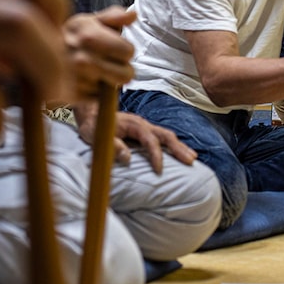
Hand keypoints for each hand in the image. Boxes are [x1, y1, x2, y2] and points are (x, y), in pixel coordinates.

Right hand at [65, 6, 136, 98]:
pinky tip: (85, 80)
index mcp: (90, 37)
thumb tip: (133, 15)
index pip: (129, 52)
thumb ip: (114, 16)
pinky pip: (98, 97)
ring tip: (94, 69)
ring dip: (107, 80)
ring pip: (113, 88)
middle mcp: (83, 60)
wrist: (38, 54)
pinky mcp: (73, 96)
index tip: (115, 47)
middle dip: (122, 68)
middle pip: (126, 75)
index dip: (125, 49)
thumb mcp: (90, 20)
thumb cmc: (72, 36)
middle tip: (109, 62)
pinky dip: (94, 91)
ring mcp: (77, 80)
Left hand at [76, 108, 196, 174]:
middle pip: (165, 135)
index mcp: (133, 125)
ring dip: (179, 146)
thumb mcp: (97, 136)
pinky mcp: (144, 132)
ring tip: (192, 157)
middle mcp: (142, 124)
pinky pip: (162, 137)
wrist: (92, 113)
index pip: (150, 140)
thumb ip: (112, 145)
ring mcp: (144, 127)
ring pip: (166, 135)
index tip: (159, 171)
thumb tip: (127, 158)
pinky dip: (173, 145)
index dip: (156, 155)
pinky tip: (179, 154)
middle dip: (179, 148)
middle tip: (191, 160)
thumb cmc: (94, 125)